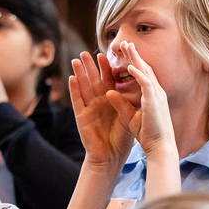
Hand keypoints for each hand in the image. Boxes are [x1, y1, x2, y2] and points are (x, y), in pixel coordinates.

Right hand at [69, 51, 133, 170]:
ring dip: (79, 73)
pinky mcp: (82, 117)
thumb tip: (136, 87)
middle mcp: (99, 103)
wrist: (111, 156)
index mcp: (111, 102)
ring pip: (83, 87)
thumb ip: (127, 101)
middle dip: (90, 67)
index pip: (108, 82)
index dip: (106, 69)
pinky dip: (74, 90)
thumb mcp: (127, 116)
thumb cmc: (121, 138)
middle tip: (86, 52)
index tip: (105, 55)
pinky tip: (72, 78)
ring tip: (76, 59)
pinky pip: (77, 101)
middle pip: (94, 81)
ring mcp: (89, 109)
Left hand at [104, 42, 176, 159]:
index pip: (144, 75)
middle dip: (136, 56)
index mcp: (153, 96)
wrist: (161, 147)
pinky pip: (146, 84)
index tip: (127, 54)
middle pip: (146, 69)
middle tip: (127, 43)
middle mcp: (157, 93)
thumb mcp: (130, 117)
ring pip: (146, 72)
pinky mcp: (154, 101)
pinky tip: (130, 66)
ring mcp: (157, 96)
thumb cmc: (149, 135)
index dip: (136, 63)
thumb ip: (120, 104)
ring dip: (136, 59)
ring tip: (127, 47)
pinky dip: (139, 74)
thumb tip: (109, 91)